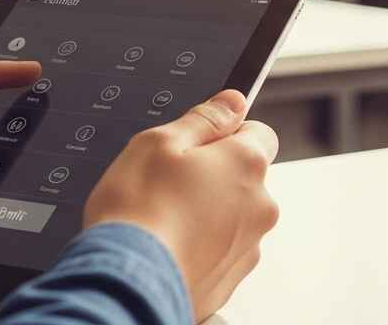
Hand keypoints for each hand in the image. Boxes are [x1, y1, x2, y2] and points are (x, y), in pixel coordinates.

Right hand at [85, 90, 279, 319]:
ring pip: (232, 216)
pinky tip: (169, 248)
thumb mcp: (158, 142)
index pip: (258, 132)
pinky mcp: (231, 279)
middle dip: (214, 176)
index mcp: (246, 163)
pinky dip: (200, 248)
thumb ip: (204, 118)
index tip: (198, 145)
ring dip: (207, 214)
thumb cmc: (137, 213)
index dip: (226, 134)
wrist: (127, 285)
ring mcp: (248, 246)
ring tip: (164, 221)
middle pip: (244, 177)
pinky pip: (220, 252)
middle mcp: (260, 205)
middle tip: (170, 185)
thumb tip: (233, 102)